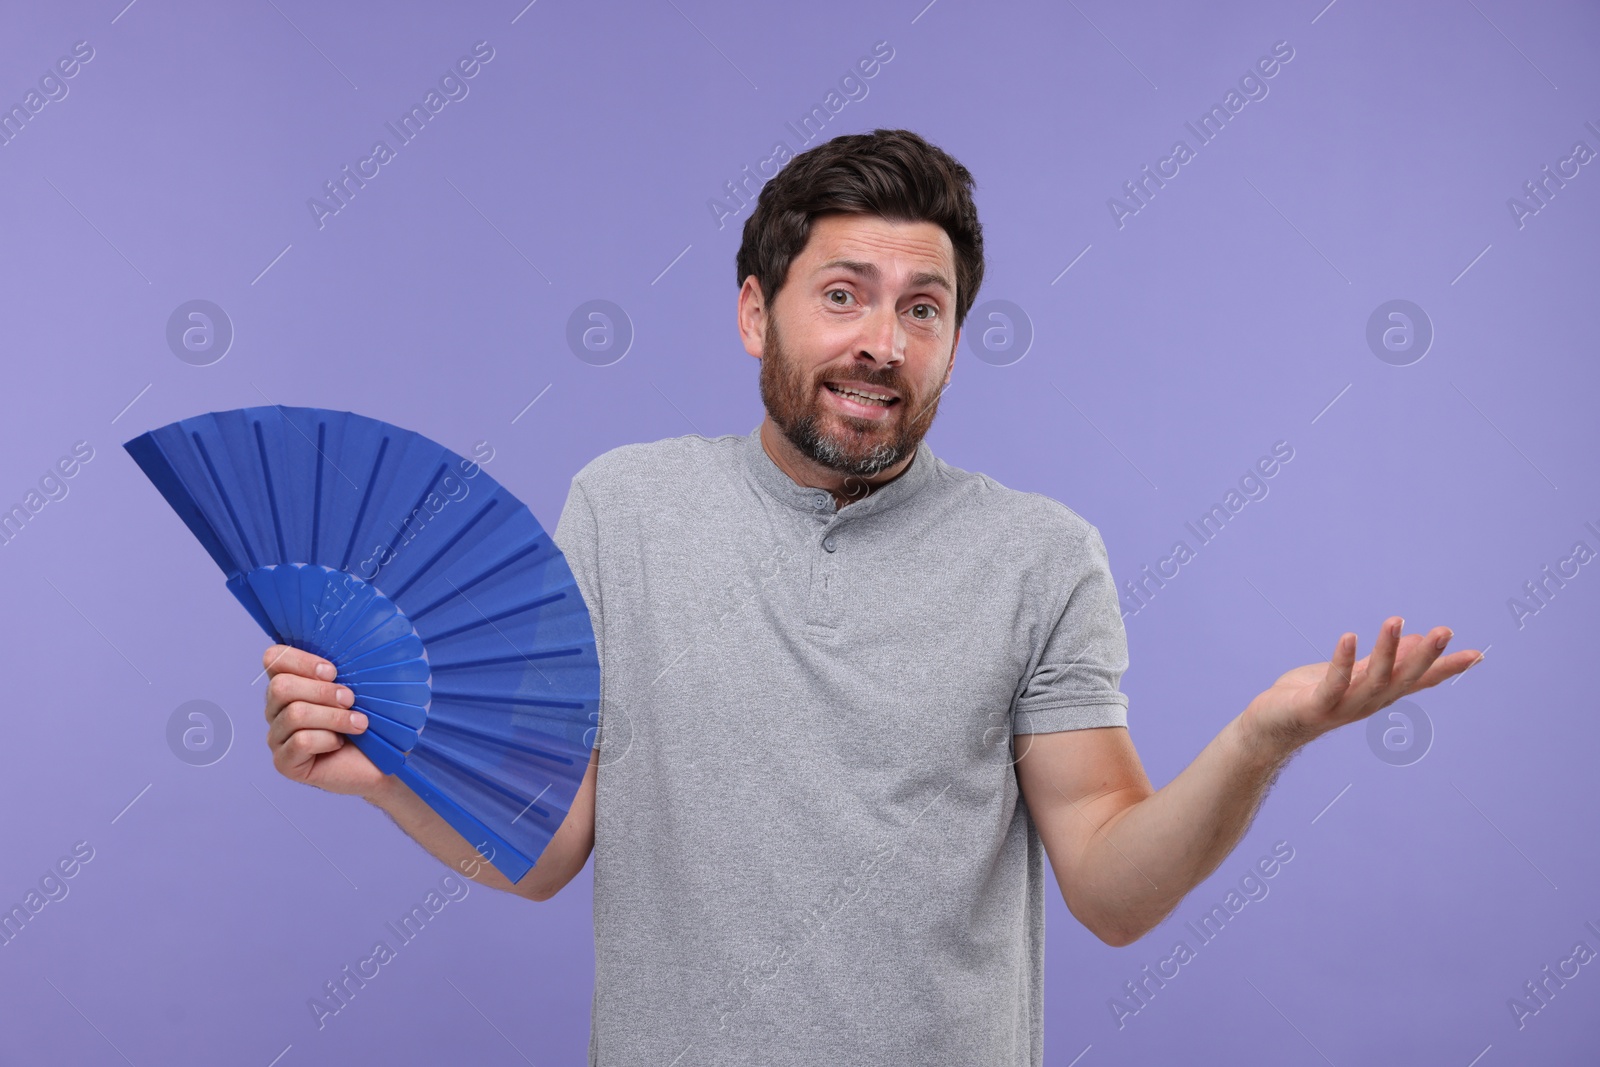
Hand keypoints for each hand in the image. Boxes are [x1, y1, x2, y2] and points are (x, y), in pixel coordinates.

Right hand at [262, 644, 386, 798]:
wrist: (381, 762)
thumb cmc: (371, 722)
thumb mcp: (364, 686)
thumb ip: (351, 665)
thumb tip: (362, 638)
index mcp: (291, 682)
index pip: (274, 658)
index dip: (301, 660)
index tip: (333, 671)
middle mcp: (277, 708)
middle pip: (281, 686)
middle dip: (322, 691)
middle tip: (351, 700)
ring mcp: (277, 736)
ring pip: (295, 714)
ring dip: (334, 717)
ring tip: (358, 724)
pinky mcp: (284, 762)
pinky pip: (300, 742)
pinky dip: (328, 739)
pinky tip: (339, 743)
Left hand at [1240, 617, 1483, 753]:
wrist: (1270, 727)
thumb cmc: (1312, 697)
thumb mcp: (1353, 675)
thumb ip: (1383, 661)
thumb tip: (1417, 641)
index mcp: (1378, 693)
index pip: (1419, 681)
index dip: (1447, 669)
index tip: (1477, 654)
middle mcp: (1367, 702)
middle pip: (1403, 680)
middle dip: (1425, 657)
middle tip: (1445, 631)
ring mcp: (1343, 706)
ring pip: (1373, 679)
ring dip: (1386, 651)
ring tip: (1395, 620)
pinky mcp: (1314, 706)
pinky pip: (1332, 683)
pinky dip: (1341, 661)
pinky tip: (1348, 636)